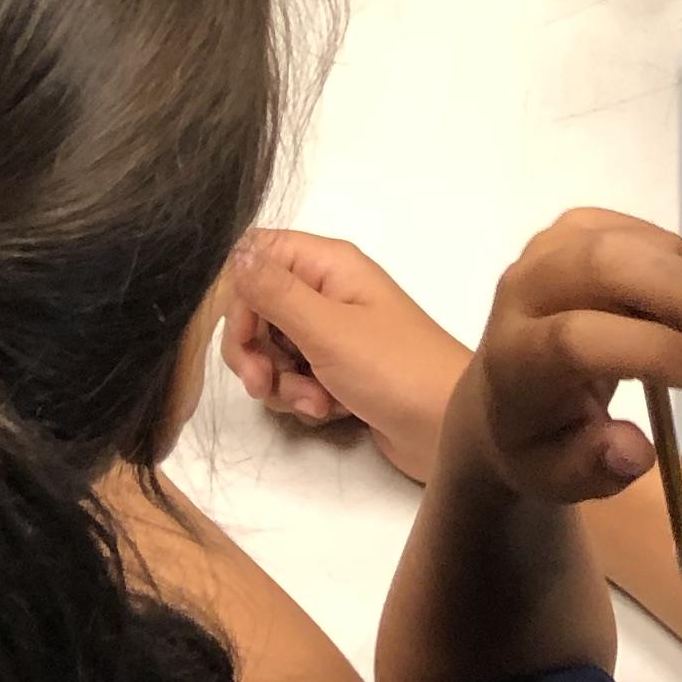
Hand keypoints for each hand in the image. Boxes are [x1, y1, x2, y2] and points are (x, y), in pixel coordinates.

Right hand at [224, 230, 468, 482]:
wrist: (446, 428)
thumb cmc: (392, 368)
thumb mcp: (327, 329)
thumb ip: (275, 292)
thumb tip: (235, 253)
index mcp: (328, 264)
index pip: (258, 257)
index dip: (241, 297)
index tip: (246, 337)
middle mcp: (328, 291)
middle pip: (258, 309)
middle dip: (255, 351)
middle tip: (263, 382)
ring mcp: (334, 333)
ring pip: (273, 350)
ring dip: (281, 382)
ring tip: (315, 402)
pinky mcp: (338, 372)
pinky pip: (296, 378)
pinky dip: (303, 397)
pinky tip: (329, 411)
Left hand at [454, 210, 681, 509]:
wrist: (501, 391)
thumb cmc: (539, 440)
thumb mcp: (557, 478)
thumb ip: (595, 467)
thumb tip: (636, 448)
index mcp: (514, 356)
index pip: (576, 339)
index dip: (650, 349)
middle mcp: (522, 288)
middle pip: (602, 263)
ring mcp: (546, 248)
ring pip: (629, 239)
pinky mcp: (573, 227)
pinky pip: (640, 230)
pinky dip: (681, 263)